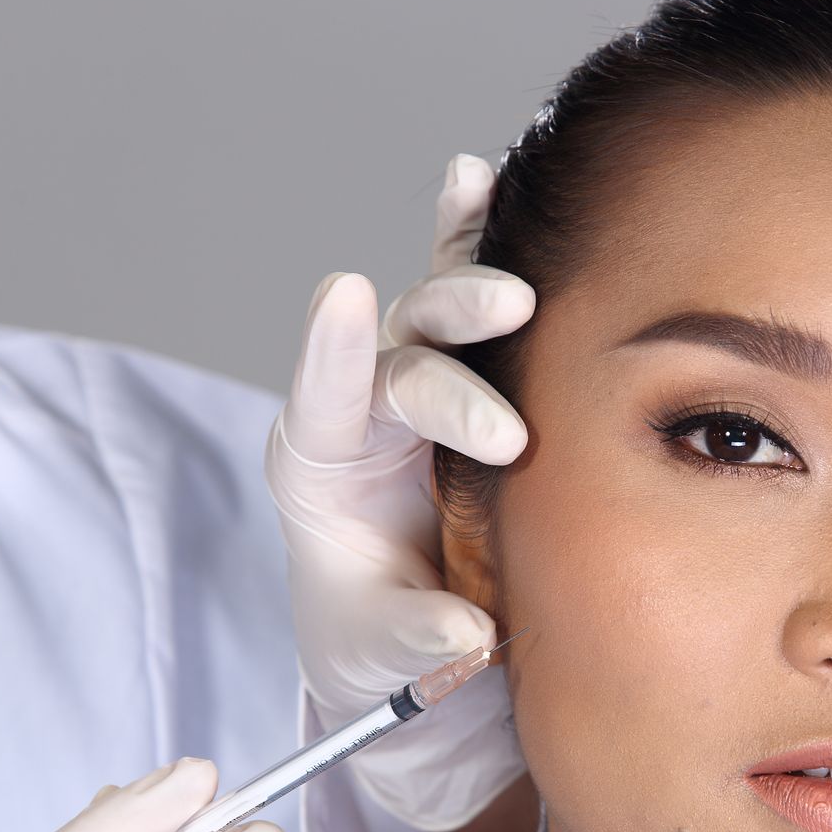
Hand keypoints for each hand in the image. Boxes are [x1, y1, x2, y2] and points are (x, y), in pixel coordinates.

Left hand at [268, 152, 533, 831]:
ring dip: (472, 283)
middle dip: (453, 375)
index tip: (341, 297)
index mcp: (318, 469)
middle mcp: (360, 409)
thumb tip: (465, 639)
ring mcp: (411, 380)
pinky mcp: (461, 369)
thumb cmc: (375, 636)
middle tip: (506, 427)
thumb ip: (414, 643)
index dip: (331, 350)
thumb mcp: (381, 655)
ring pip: (433, 311)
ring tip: (513, 280)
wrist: (403, 623)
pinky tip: (483, 175)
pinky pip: (462, 292)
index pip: (320, 401)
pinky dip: (472, 233)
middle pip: (399, 358)